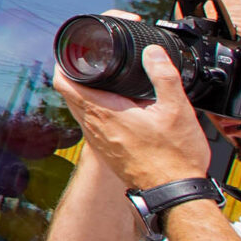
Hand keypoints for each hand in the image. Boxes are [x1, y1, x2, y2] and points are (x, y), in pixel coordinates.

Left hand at [54, 35, 215, 191]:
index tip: (82, 48)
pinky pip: (92, 120)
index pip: (64, 80)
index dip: (66, 58)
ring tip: (109, 76)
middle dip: (78, 69)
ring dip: (88, 89)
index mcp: (103, 112)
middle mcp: (93, 127)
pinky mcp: (106, 148)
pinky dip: (99, 105)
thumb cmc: (175, 159)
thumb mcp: (177, 110)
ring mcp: (98, 139)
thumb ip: (163, 76)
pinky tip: (119, 103)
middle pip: (69, 91)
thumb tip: (153, 52)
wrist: (175, 193)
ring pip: (80, 106)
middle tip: (97, 58)